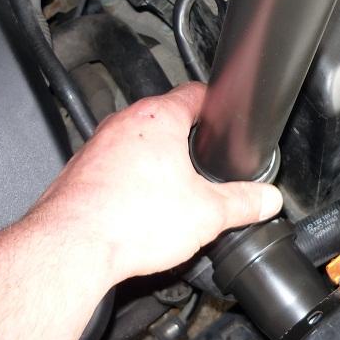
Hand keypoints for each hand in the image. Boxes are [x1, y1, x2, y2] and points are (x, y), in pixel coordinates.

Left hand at [29, 82, 282, 284]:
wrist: (71, 247)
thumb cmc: (130, 220)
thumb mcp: (207, 213)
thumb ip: (243, 203)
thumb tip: (267, 199)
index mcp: (158, 120)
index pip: (194, 92)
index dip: (214, 102)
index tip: (222, 112)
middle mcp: (123, 124)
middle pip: (163, 117)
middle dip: (185, 136)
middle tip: (204, 157)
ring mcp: (97, 146)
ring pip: (134, 141)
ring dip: (153, 157)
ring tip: (171, 186)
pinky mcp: (79, 171)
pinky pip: (111, 165)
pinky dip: (127, 178)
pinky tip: (138, 206)